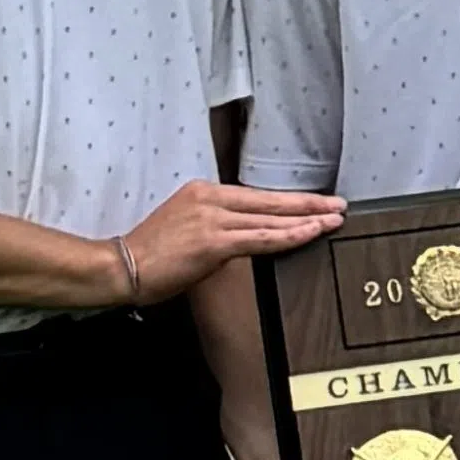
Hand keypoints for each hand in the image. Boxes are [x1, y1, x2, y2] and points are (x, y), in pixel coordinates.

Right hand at [121, 180, 341, 301]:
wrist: (121, 267)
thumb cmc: (149, 255)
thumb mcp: (184, 229)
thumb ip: (214, 227)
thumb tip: (242, 236)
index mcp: (202, 192)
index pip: (255, 196)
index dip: (287, 201)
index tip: (312, 202)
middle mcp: (210, 199)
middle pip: (270, 201)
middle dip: (308, 204)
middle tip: (338, 205)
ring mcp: (212, 218)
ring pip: (271, 218)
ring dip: (307, 219)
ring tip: (334, 219)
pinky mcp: (213, 241)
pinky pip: (261, 238)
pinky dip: (290, 235)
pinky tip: (311, 233)